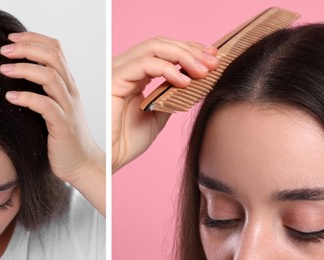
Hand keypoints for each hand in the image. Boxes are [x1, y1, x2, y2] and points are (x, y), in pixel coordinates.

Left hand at [0, 32, 104, 214]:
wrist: (82, 165)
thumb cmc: (62, 137)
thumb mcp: (53, 107)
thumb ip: (40, 90)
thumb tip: (12, 73)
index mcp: (68, 84)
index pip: (56, 49)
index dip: (34, 38)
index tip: (11, 38)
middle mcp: (70, 92)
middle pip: (53, 56)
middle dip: (27, 48)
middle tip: (4, 50)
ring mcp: (68, 108)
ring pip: (51, 77)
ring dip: (25, 69)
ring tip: (3, 69)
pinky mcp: (63, 126)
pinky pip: (46, 106)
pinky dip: (27, 98)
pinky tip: (10, 96)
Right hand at [112, 37, 218, 172]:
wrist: (110, 158)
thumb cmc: (127, 140)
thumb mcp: (159, 114)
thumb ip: (171, 95)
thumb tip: (194, 80)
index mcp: (135, 74)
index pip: (164, 50)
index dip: (189, 50)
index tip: (212, 58)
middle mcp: (126, 67)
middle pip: (161, 44)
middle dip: (190, 50)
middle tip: (213, 62)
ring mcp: (119, 71)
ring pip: (154, 47)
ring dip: (183, 56)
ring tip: (202, 71)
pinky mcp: (114, 79)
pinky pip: (144, 64)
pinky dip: (167, 69)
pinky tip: (183, 81)